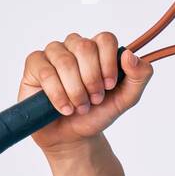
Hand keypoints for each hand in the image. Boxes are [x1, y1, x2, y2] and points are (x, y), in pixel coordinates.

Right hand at [18, 32, 152, 153]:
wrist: (74, 136)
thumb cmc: (98, 113)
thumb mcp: (127, 98)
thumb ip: (139, 76)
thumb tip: (129, 55)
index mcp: (98, 50)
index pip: (105, 39)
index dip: (109, 63)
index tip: (110, 86)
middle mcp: (75, 46)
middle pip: (85, 48)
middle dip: (92, 79)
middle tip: (94, 99)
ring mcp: (54, 54)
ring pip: (65, 61)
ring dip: (76, 90)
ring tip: (80, 107)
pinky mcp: (34, 65)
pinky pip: (45, 72)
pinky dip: (58, 94)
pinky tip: (65, 108)